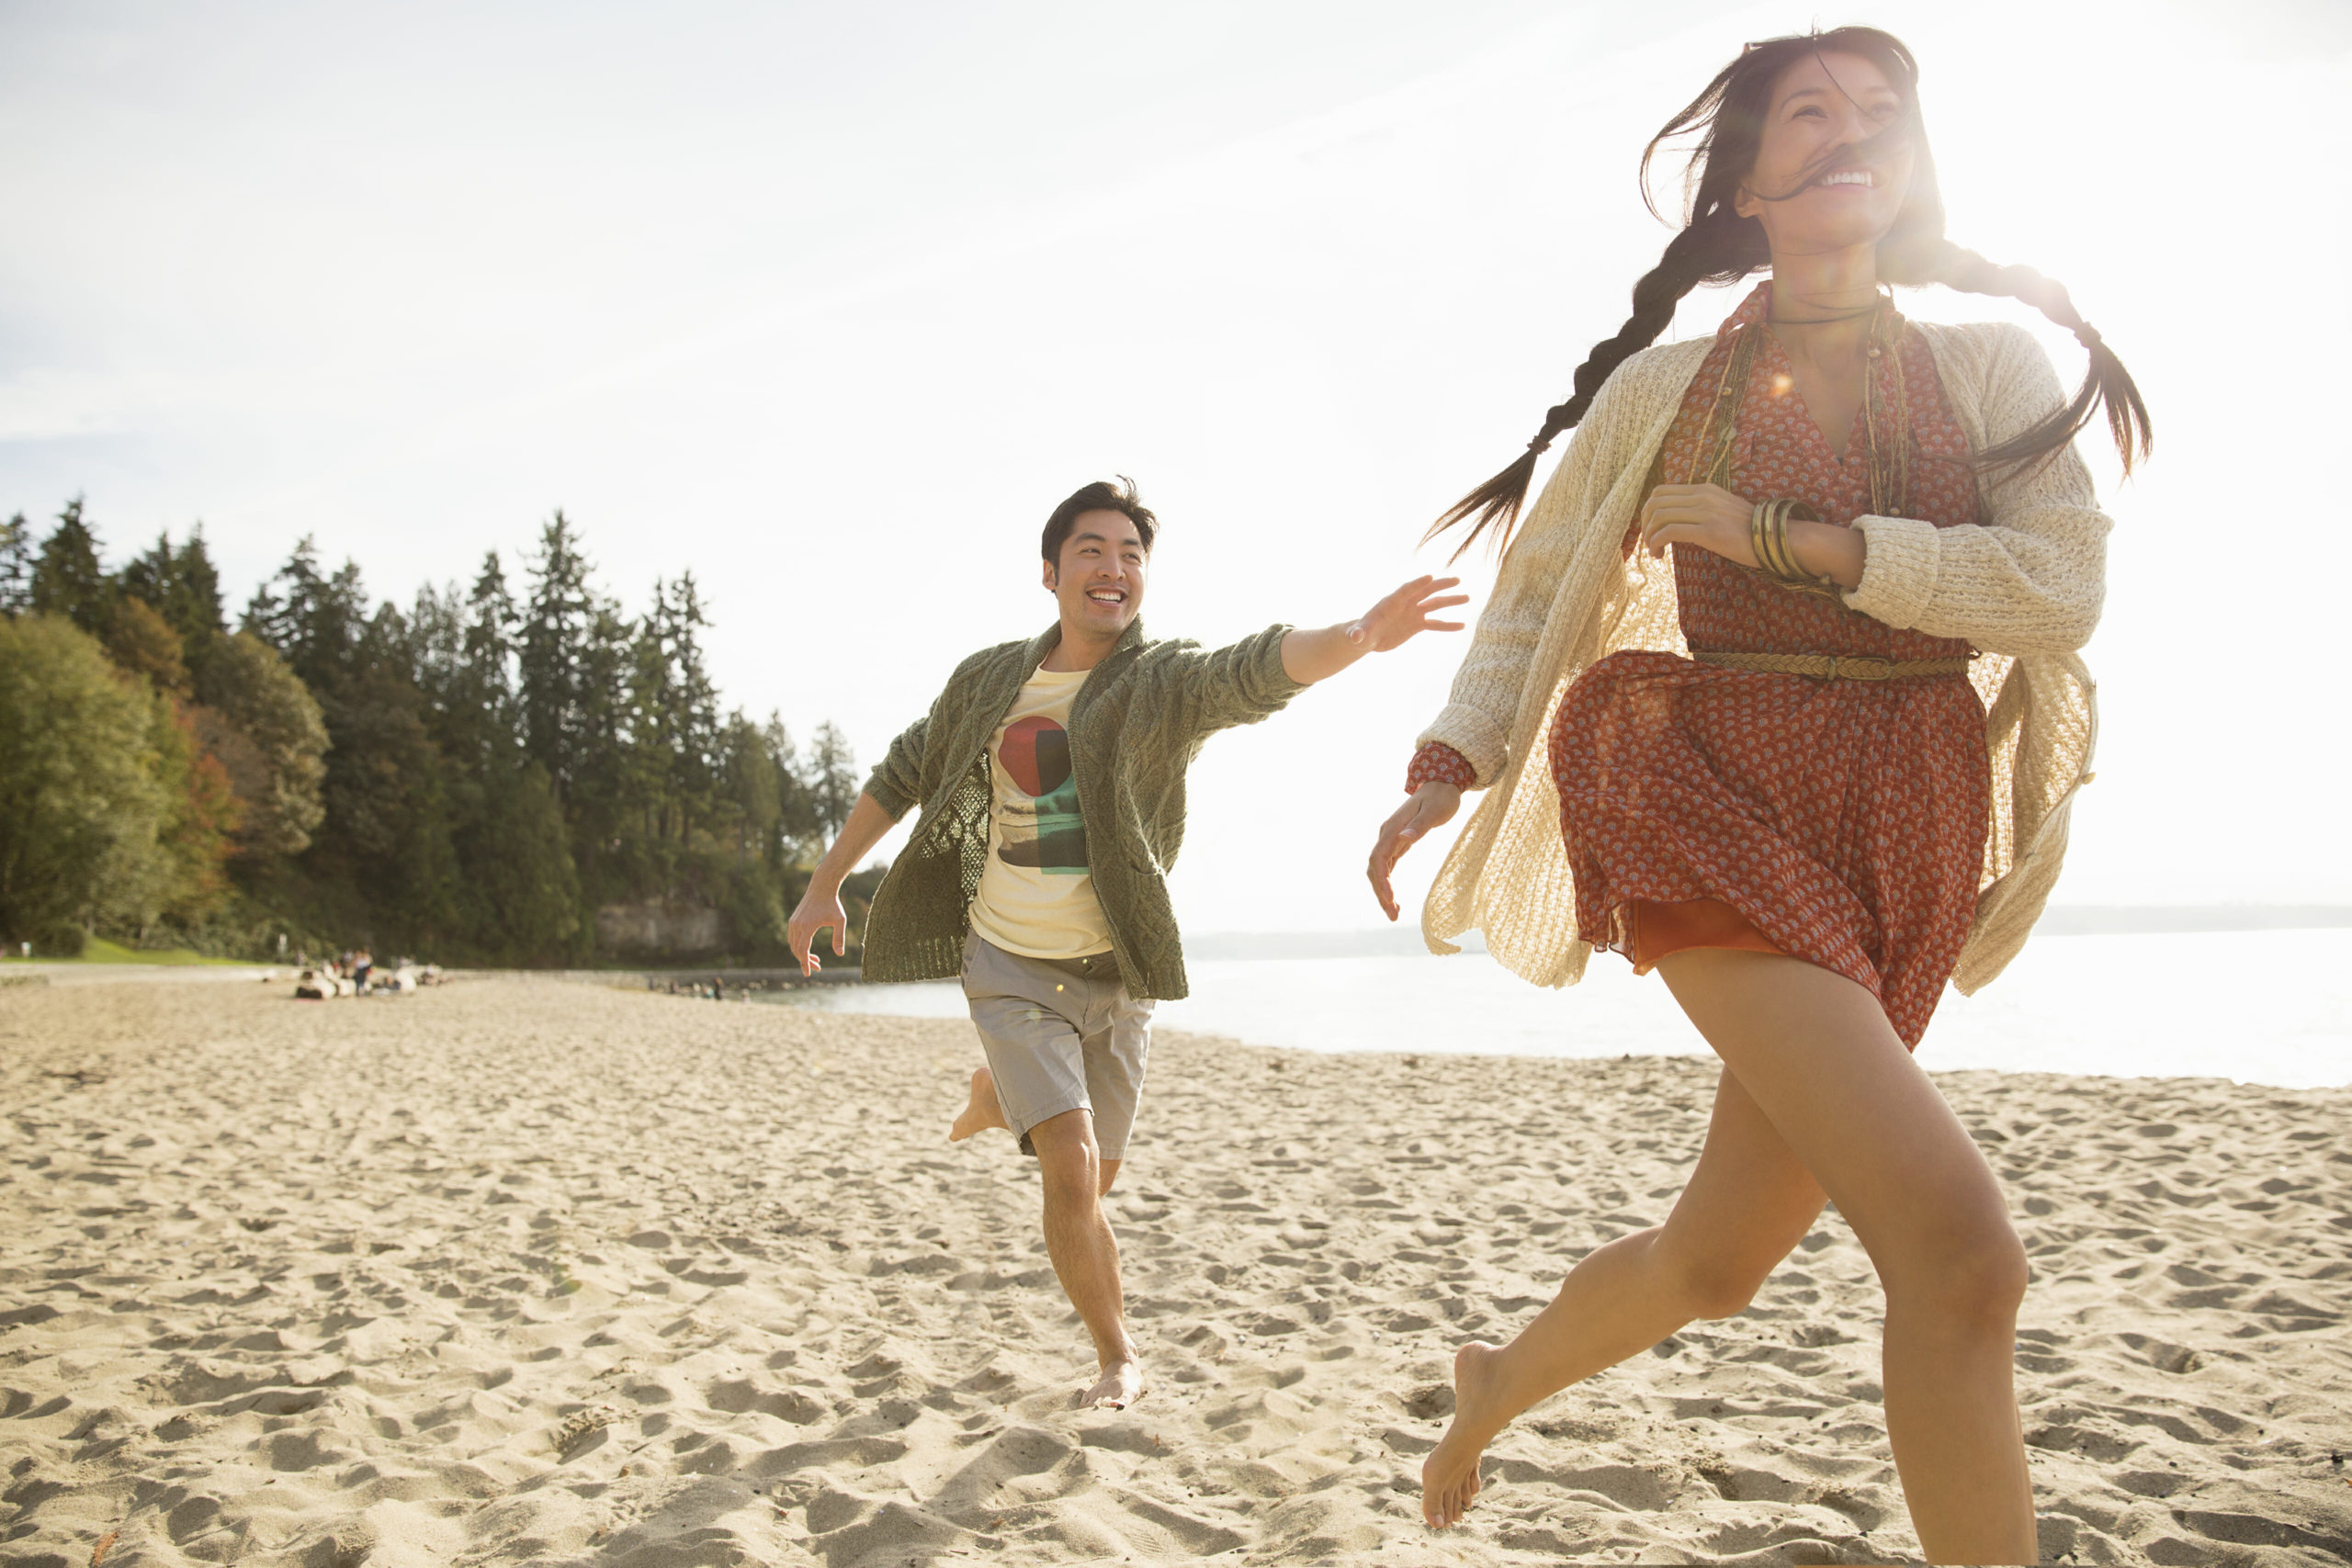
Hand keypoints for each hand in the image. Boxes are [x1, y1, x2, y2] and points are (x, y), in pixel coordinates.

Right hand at [787, 884, 849, 975]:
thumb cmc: (833, 904)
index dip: (805, 964)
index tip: (808, 974)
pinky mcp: (793, 920)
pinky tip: (809, 949)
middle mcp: (797, 925)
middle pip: (797, 950)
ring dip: (802, 954)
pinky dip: (799, 946)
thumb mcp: (840, 921)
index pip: (803, 951)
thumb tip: (840, 955)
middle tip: (818, 968)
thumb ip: (839, 938)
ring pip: (793, 945)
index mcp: (807, 927)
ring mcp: (793, 922)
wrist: (821, 887)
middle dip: (806, 961)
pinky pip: (793, 938)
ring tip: (816, 960)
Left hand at [1346, 575, 1468, 651]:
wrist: (1366, 639)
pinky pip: (1435, 624)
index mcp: (1391, 602)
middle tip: (1457, 580)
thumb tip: (1354, 637)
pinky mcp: (1416, 625)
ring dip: (1450, 601)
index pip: (1406, 589)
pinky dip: (1447, 624)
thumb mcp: (1358, 635)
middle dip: (1440, 585)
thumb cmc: (1360, 633)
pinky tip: (1461, 625)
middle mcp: (1405, 604)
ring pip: (1434, 605)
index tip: (1430, 577)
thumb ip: (1358, 633)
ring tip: (1467, 598)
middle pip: (1425, 591)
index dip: (1417, 583)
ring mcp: (1412, 613)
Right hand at [1367, 782, 1461, 920]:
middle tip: (1393, 915)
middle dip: (1381, 893)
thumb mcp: (1435, 811)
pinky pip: (1387, 868)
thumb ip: (1420, 826)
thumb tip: (1405, 838)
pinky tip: (1395, 899)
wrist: (1441, 785)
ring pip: (1379, 871)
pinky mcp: (1398, 844)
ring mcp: (1390, 840)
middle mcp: (1387, 835)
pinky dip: (1389, 885)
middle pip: (1375, 869)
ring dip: (1383, 892)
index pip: (1378, 858)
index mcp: (1392, 829)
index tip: (1390, 898)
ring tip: (1394, 914)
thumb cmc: (1441, 798)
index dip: (1381, 880)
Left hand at [1636, 483, 1757, 565]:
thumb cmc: (1748, 531)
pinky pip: (1669, 532)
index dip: (1649, 511)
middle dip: (1645, 524)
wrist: (1775, 539)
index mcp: (1704, 489)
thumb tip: (1676, 521)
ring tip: (1655, 552)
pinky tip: (1660, 555)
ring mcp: (1706, 511)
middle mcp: (1703, 495)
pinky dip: (1657, 543)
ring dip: (1650, 536)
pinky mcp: (1708, 530)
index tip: (1652, 529)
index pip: (1661, 491)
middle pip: (1655, 502)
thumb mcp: (1722, 510)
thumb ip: (1700, 509)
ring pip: (1659, 516)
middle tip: (1650, 542)